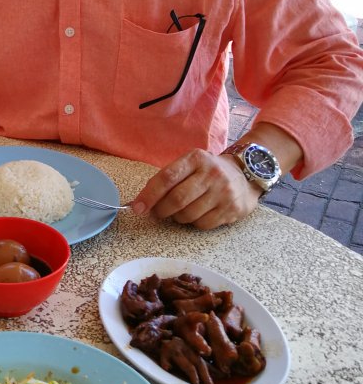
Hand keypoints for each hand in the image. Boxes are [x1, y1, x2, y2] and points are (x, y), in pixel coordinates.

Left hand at [131, 149, 260, 229]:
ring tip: (180, 211)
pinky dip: (193, 223)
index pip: (167, 177)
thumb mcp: (190, 165)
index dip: (149, 194)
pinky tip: (198, 213)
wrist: (246, 175)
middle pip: (177, 200)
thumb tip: (142, 201)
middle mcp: (211, 174)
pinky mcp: (231, 209)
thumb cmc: (208, 171)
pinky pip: (202, 224)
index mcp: (196, 158)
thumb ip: (168, 178)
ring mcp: (223, 192)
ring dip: (177, 218)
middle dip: (161, 210)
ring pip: (188, 215)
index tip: (138, 207)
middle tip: (157, 213)